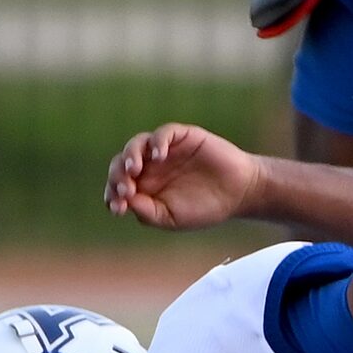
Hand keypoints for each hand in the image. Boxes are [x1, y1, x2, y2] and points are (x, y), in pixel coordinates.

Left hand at [104, 123, 262, 231]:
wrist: (240, 193)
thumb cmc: (206, 208)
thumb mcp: (172, 218)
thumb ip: (148, 212)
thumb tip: (126, 201)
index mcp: (145, 187)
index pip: (118, 186)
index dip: (112, 195)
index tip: (118, 208)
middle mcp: (150, 167)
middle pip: (121, 164)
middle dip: (117, 176)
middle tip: (126, 189)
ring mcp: (165, 150)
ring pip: (137, 145)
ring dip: (130, 156)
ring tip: (134, 169)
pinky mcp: (182, 137)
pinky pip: (162, 134)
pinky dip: (157, 142)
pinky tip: (159, 157)